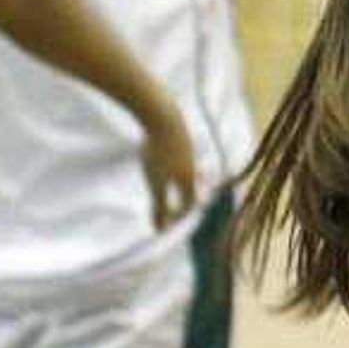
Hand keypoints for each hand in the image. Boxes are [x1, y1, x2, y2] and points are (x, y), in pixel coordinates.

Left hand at [140, 99, 198, 231]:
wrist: (164, 116)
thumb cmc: (159, 152)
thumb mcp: (156, 183)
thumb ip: (160, 207)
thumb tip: (161, 231)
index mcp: (188, 179)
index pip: (188, 203)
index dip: (178, 214)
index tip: (165, 220)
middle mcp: (192, 165)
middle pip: (191, 186)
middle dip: (184, 197)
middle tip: (176, 204)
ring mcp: (188, 149)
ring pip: (188, 169)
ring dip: (181, 179)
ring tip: (175, 182)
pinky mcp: (181, 136)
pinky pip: (181, 154)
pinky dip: (176, 163)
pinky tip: (166, 156)